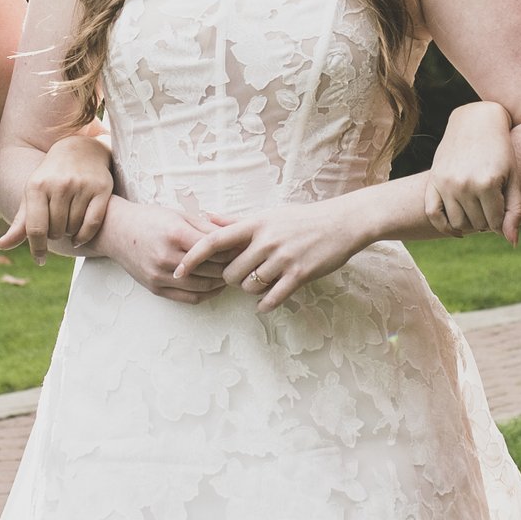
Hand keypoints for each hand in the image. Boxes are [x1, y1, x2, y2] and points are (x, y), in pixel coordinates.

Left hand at [0, 127, 113, 261]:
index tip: (40, 260)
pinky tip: (79, 238)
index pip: (35, 228)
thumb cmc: (51, 178)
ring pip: (74, 228)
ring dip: (70, 234)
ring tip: (68, 223)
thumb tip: (1, 246)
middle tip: (57, 227)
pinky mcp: (101, 188)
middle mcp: (59, 184)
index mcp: (37, 186)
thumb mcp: (32, 195)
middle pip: (56, 230)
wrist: (80, 149)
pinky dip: (85, 236)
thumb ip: (20, 223)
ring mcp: (81, 185)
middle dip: (55, 235)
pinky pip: (92, 224)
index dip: (37, 248)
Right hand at [101, 196, 234, 303]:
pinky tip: (215, 286)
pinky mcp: (156, 288)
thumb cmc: (150, 219)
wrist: (116, 231)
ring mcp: (160, 276)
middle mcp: (167, 257)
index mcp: (175, 234)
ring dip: (221, 282)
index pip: (215, 248)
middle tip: (243, 263)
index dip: (232, 249)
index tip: (244, 248)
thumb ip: (206, 227)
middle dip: (230, 266)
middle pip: (212, 269)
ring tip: (232, 275)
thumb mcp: (179, 215)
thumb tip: (235, 236)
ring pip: (203, 286)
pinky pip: (189, 298)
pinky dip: (207, 294)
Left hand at [197, 196, 366, 313]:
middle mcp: (266, 241)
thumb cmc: (302, 219)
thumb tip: (208, 218)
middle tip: (240, 277)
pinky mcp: (299, 274)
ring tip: (259, 283)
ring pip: (249, 286)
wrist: (342, 223)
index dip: (192, 257)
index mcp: (255, 224)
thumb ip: (236, 220)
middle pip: (229, 272)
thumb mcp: (268, 214)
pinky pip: (272, 298)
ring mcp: (283, 258)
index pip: (214, 241)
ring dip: (249, 290)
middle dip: (230, 280)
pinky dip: (265, 305)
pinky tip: (265, 304)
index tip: (178, 271)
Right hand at [424, 98, 518, 241]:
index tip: (503, 207)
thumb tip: (511, 243)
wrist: (475, 121)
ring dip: (470, 223)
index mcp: (487, 183)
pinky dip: (445, 228)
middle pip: (477, 225)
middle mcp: (464, 185)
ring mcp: (445, 183)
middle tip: (491, 203)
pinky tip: (458, 231)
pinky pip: (432, 215)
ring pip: (458, 223)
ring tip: (478, 209)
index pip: (494, 223)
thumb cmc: (500, 150)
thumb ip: (514, 211)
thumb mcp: (513, 178)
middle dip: (487, 220)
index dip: (501, 220)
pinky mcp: (433, 180)